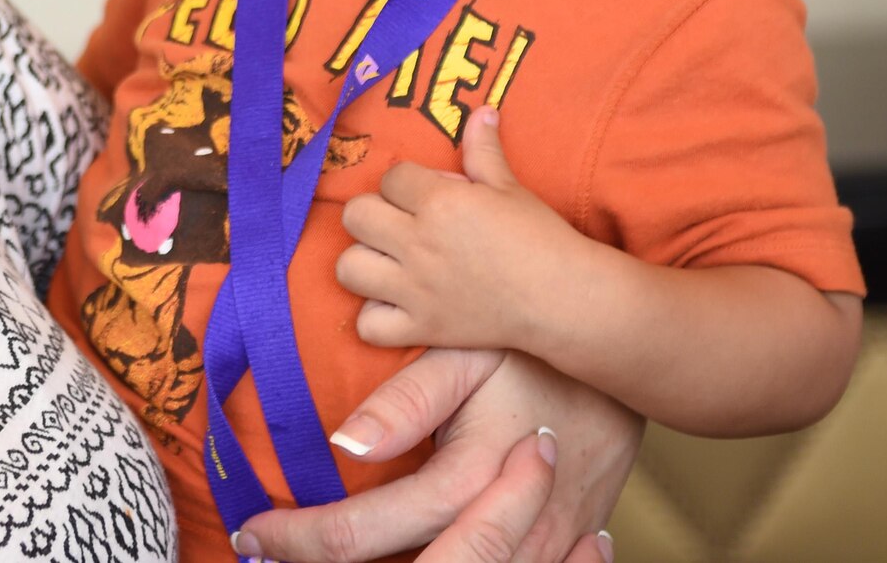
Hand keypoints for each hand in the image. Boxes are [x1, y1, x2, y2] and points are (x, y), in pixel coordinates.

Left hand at [233, 347, 641, 562]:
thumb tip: (343, 442)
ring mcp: (546, 549)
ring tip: (323, 558)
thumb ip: (406, 402)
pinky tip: (405, 560)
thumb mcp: (467, 352)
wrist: (633, 357)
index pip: (371, 529)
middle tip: (269, 550)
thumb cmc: (534, 345)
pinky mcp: (567, 552)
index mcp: (472, 476)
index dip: (304, 537)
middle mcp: (510, 526)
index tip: (253, 529)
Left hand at [337, 108, 574, 350]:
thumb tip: (482, 110)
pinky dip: (376, 318)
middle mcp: (419, 243)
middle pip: (355, 215)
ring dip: (364, 263)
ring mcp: (416, 289)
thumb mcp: (510, 188)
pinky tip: (396, 306)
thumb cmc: (540, 238)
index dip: (405, 183)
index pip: (391, 177)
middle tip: (398, 225)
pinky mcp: (422, 327)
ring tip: (388, 263)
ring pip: (348, 268)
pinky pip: (369, 326)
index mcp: (440, 202)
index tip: (425, 195)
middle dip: (373, 215)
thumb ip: (483, 150)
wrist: (565, 299)